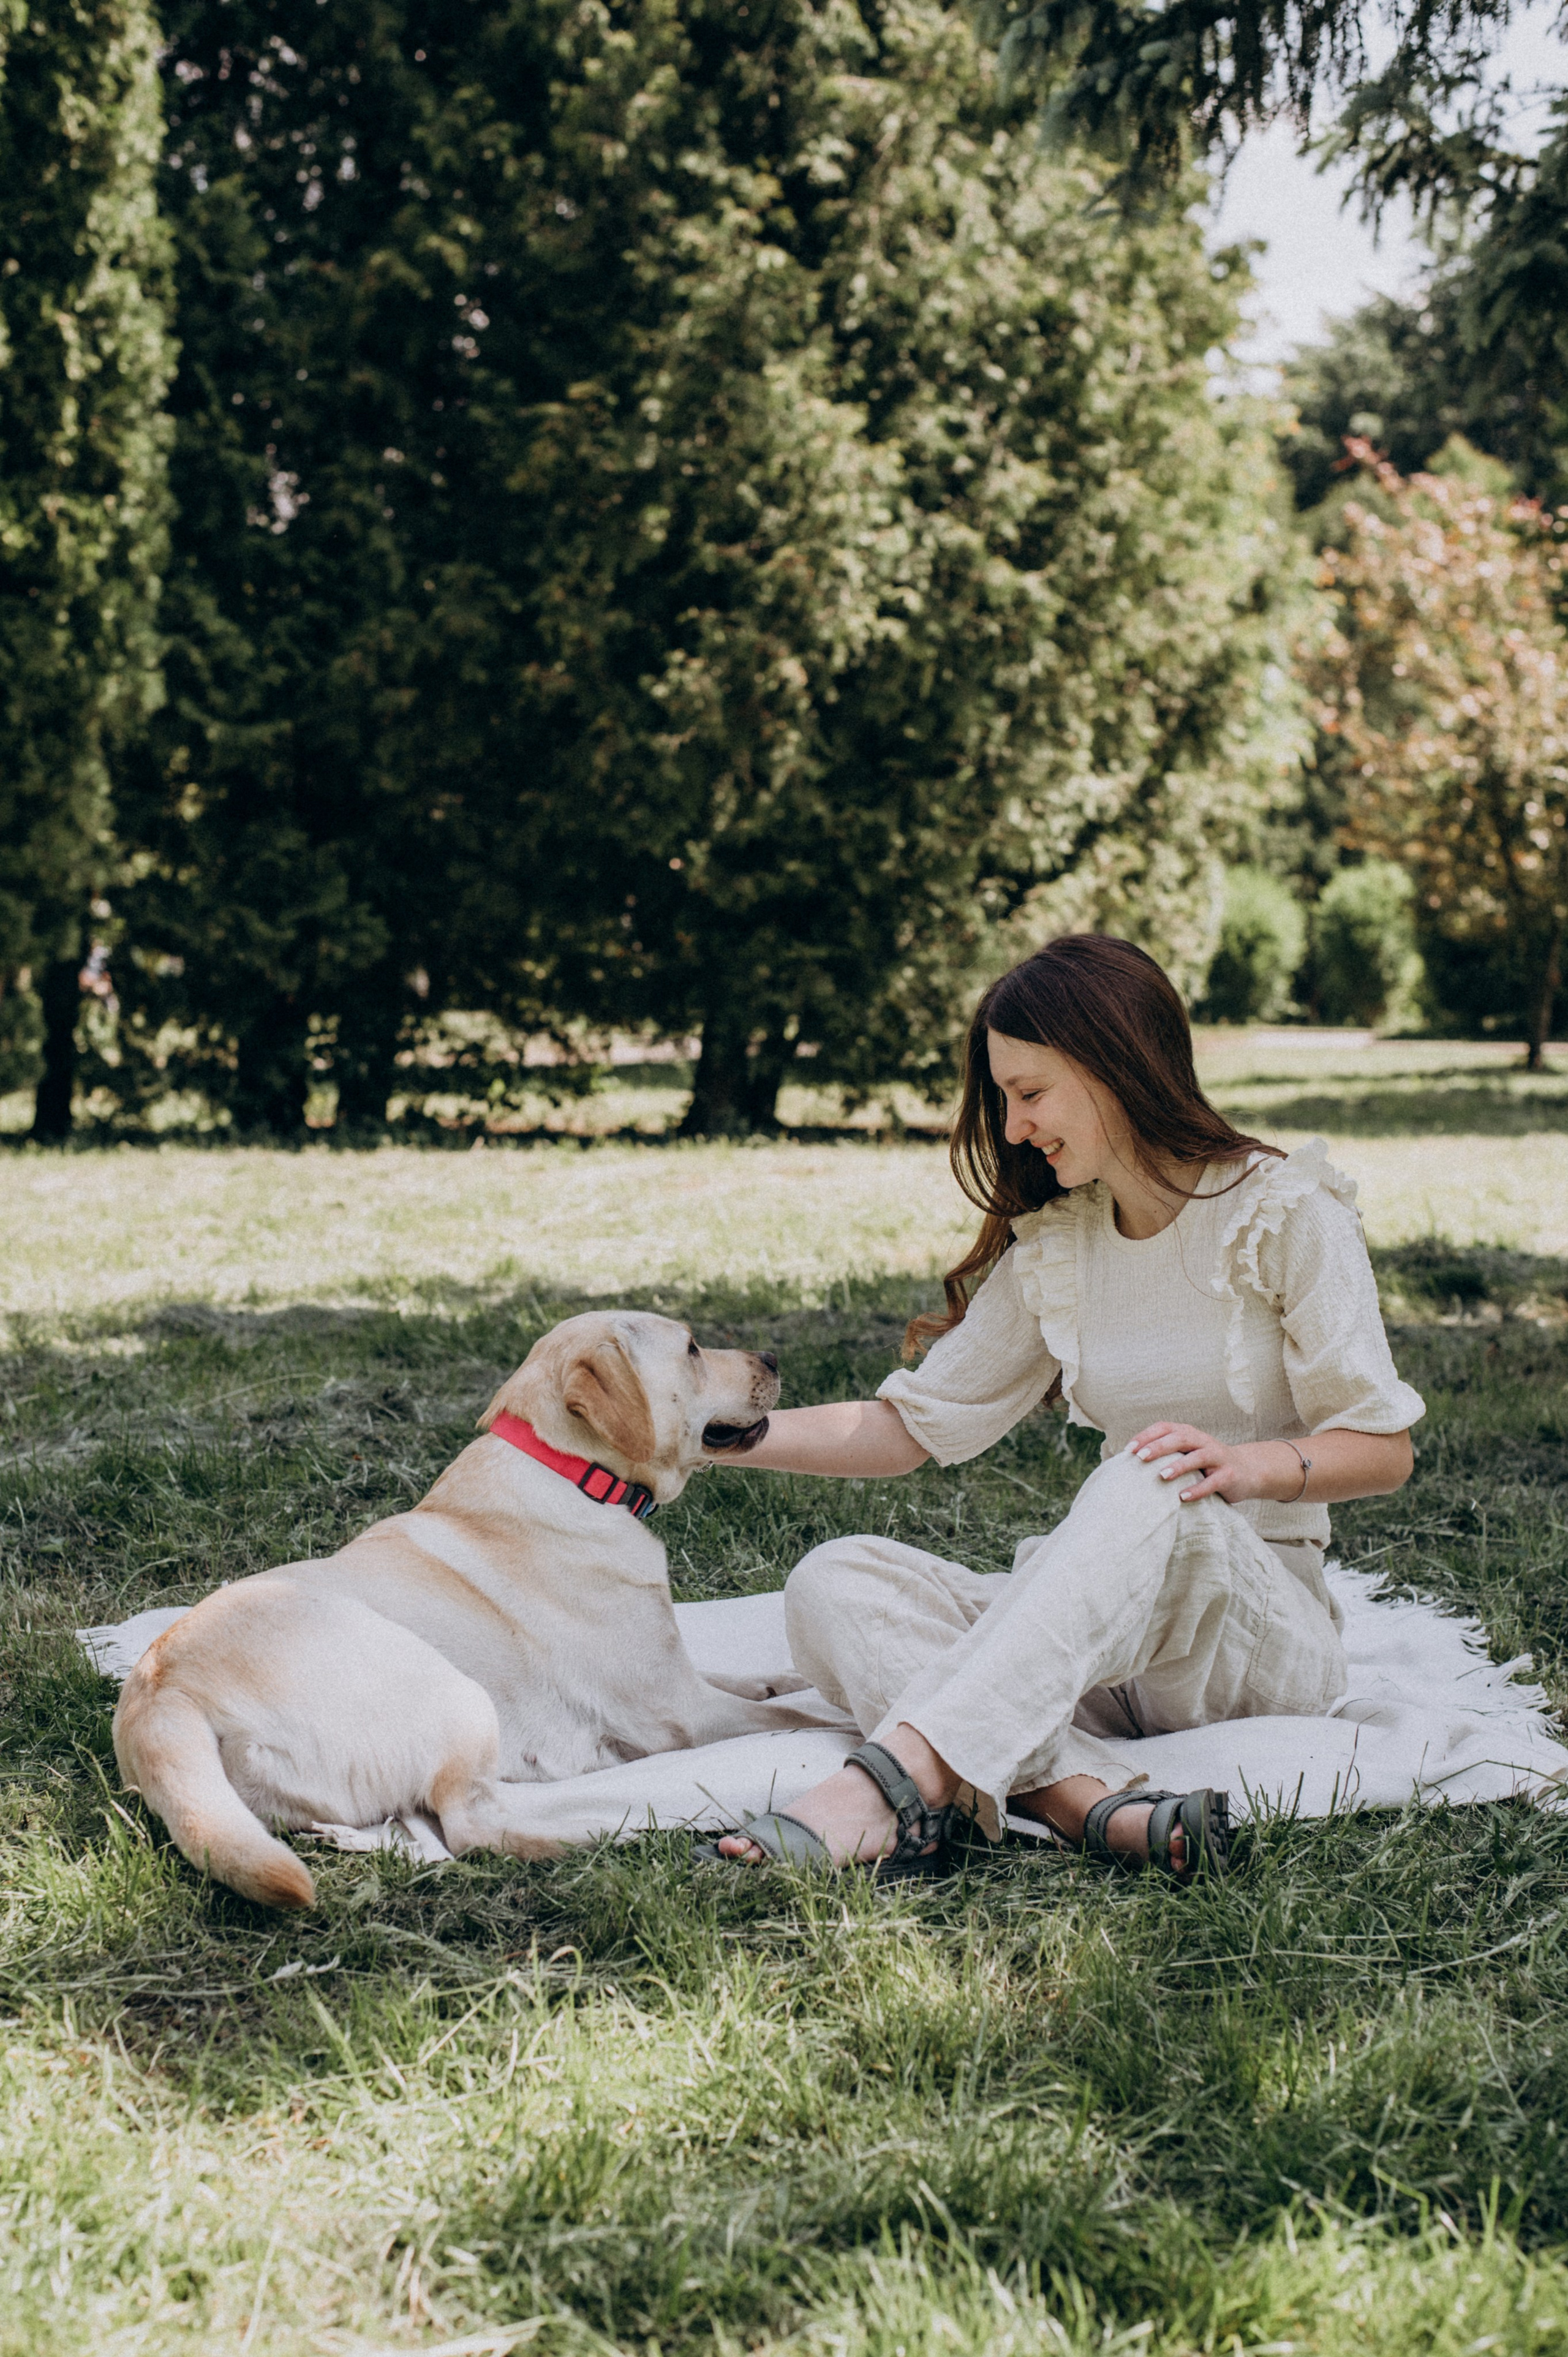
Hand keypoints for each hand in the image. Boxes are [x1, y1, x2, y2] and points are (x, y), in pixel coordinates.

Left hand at [1124, 1422, 1296, 1504]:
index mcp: (1189, 1434)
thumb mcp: (1187, 1454)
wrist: (1247, 1471)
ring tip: (1161, 1476)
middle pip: (1180, 1438)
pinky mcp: (1229, 1475)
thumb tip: (1128, 1464)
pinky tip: (1182, 1497)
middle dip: (1159, 1446)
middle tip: (1140, 1457)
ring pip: (1197, 1457)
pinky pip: (1213, 1482)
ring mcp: (1218, 1457)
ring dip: (1178, 1466)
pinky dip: (1198, 1489)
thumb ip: (1165, 1455)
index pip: (1164, 1427)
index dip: (1146, 1436)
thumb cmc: (1206, 1465)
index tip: (1128, 1450)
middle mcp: (1203, 1441)